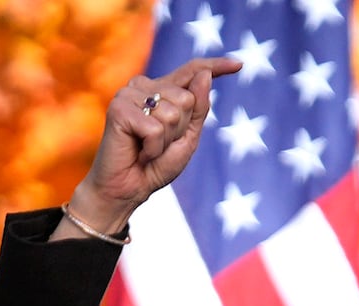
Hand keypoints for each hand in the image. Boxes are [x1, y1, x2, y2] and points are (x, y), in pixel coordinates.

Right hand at [62, 56, 242, 236]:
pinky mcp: (118, 108)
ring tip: (149, 148)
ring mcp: (129, 94)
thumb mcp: (188, 138)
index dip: (216, 66)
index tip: (240, 65)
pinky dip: (153, 148)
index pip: (192, 71)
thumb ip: (198, 108)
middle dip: (180, 129)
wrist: (128, 189)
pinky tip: (140, 152)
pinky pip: (155, 128)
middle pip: (187, 99)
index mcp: (162, 90)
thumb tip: (204, 74)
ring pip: (172, 113)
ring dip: (166, 140)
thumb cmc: (156, 165)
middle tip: (159, 144)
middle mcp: (144, 86)